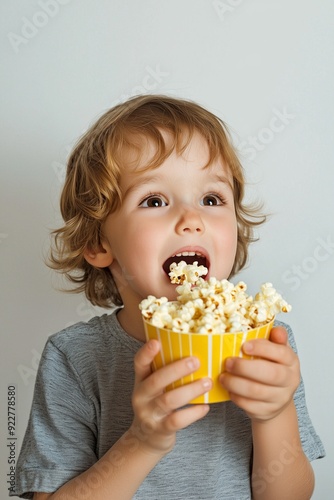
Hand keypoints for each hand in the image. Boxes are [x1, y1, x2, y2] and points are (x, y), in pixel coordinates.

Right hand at [130, 339, 211, 454]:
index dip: (146, 353)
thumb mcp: (154, 387)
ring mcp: (149, 414)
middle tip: (196, 361)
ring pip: (169, 400)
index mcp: (141, 380)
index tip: (156, 342)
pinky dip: (193, 413)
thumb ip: (165, 371)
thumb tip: (193, 350)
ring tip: (207, 382)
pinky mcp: (160, 429)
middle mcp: (141, 396)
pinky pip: (177, 420)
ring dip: (190, 390)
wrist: (146, 439)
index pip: (139, 364)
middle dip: (177, 370)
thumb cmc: (156, 404)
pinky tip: (205, 407)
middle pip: (156, 381)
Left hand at [219, 327, 299, 421]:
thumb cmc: (271, 366)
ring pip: (256, 392)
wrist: (275, 397)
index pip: (281, 353)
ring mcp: (280, 398)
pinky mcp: (268, 412)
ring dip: (235, 383)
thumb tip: (276, 330)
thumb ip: (275, 339)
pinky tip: (229, 389)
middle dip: (245, 367)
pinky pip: (250, 406)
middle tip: (228, 362)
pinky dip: (236, 397)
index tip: (244, 346)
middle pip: (270, 374)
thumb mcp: (275, 350)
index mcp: (291, 361)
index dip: (262, 349)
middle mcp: (290, 380)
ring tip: (223, 376)